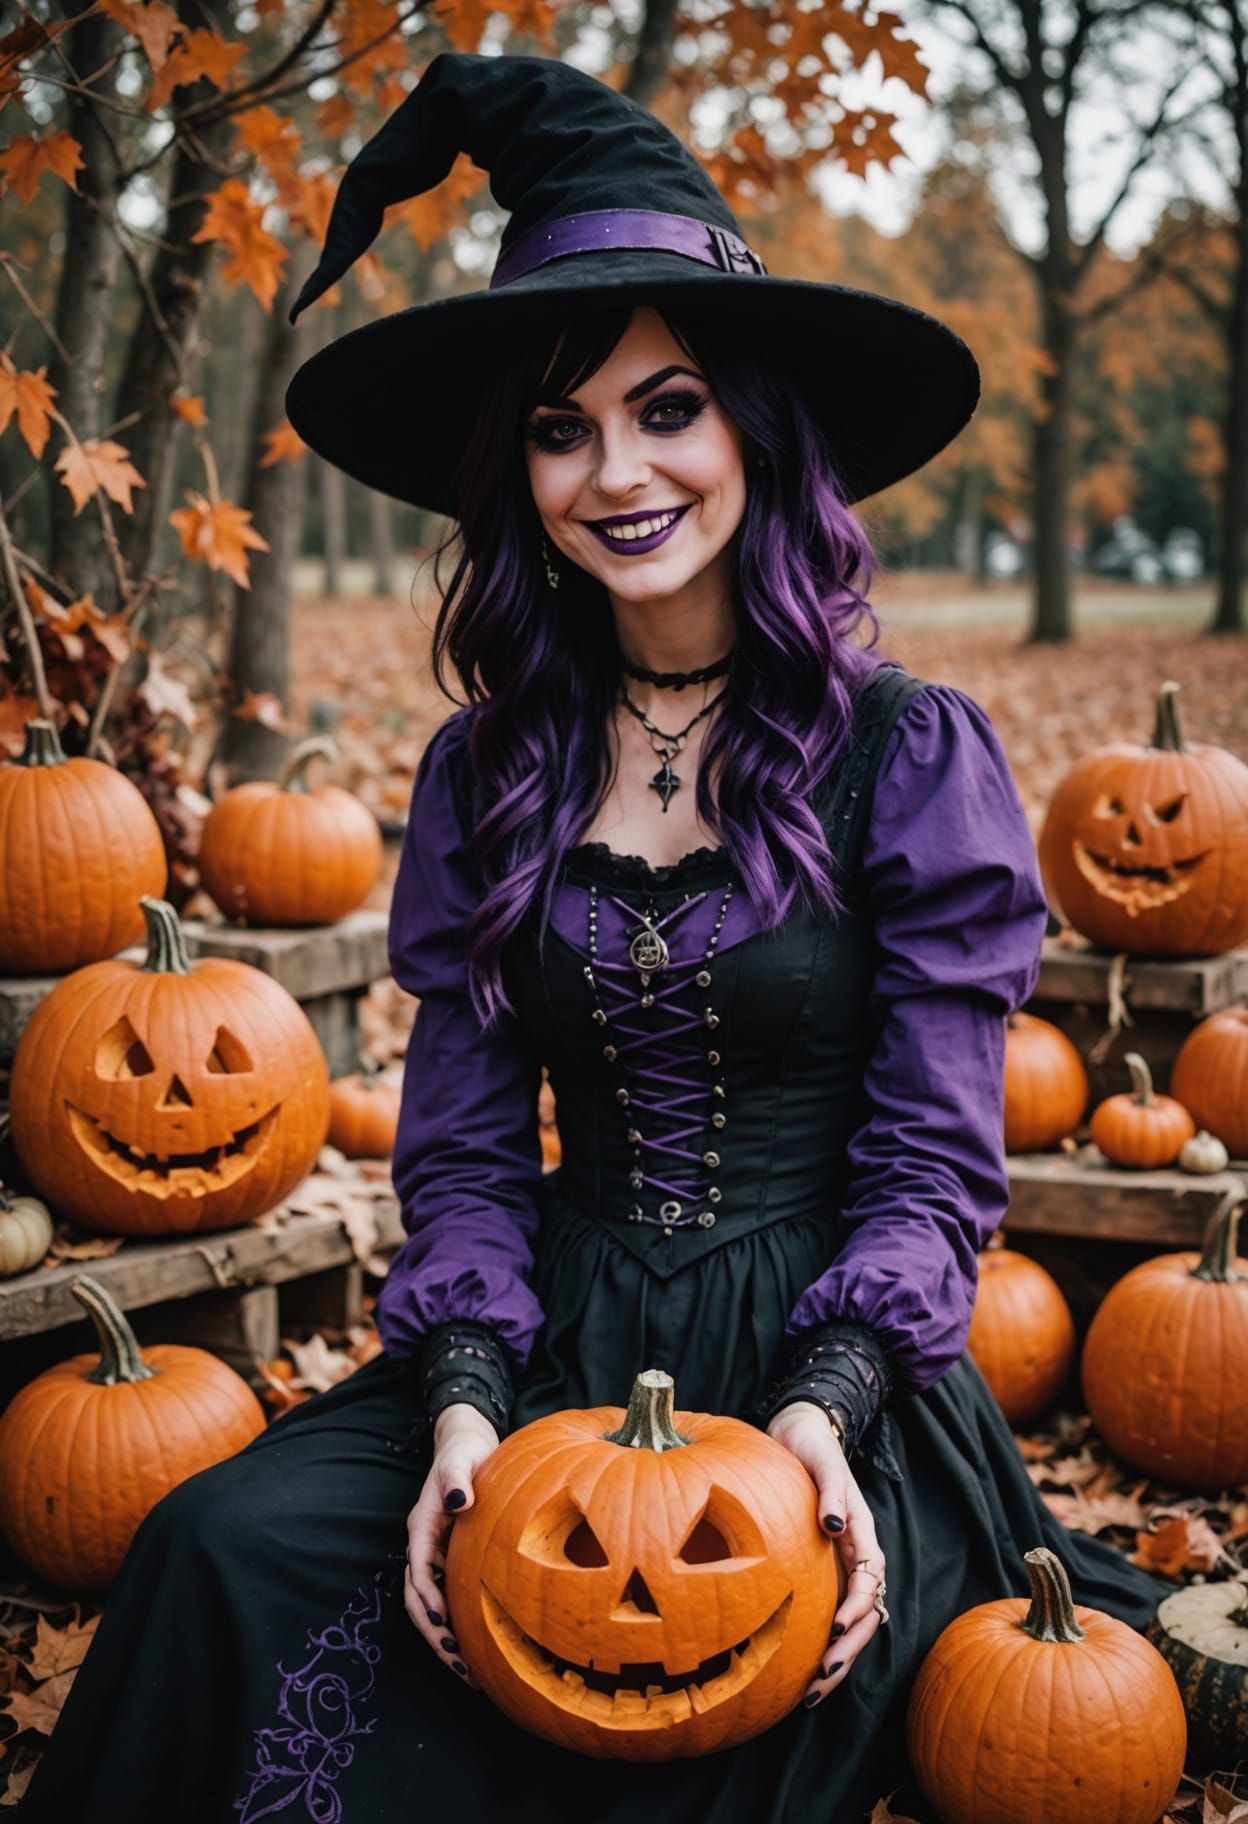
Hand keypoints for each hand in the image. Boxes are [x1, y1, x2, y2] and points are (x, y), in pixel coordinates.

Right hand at [404, 1401, 499, 1685]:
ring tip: (467, 1672)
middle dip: (433, 1633)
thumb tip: (461, 1500)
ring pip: (428, 1606)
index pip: (417, 1570)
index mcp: (422, 1526)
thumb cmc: (465, 1451)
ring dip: (442, 1638)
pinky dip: (455, 1625)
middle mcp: (424, 1546)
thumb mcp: (461, 1459)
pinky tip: (477, 1648)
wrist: (468, 1445)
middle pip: (417, 1599)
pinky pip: (446, 1599)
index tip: (444, 1620)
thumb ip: (457, 1477)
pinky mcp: (450, 1561)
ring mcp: (435, 1556)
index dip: (427, 1597)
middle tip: (459, 1666)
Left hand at [766, 1400, 885, 1707]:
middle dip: (848, 1651)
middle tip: (821, 1678)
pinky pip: (829, 1618)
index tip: (837, 1630)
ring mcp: (842, 1570)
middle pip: (866, 1614)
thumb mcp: (823, 1465)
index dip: (857, 1607)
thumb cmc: (812, 1450)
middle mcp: (858, 1557)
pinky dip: (822, 1647)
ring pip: (852, 1625)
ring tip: (812, 1694)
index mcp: (863, 1534)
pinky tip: (801, 1675)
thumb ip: (831, 1494)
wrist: (799, 1437)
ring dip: (837, 1660)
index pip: (870, 1580)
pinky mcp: (823, 1576)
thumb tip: (835, 1526)